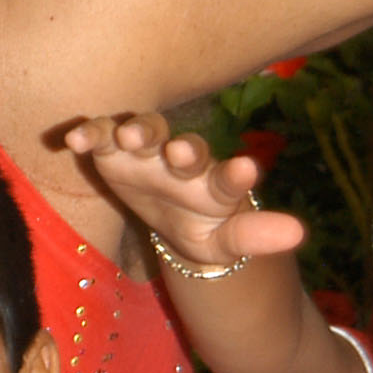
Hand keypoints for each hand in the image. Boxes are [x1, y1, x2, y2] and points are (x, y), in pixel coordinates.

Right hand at [64, 114, 307, 271]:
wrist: (171, 214)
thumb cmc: (203, 225)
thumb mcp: (226, 241)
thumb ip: (254, 235)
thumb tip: (298, 234)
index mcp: (214, 183)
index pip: (227, 179)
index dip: (235, 175)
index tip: (246, 172)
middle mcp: (183, 159)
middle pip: (186, 146)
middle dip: (182, 148)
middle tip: (179, 153)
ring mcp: (149, 151)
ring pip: (146, 131)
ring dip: (139, 130)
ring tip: (129, 136)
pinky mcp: (114, 150)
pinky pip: (102, 136)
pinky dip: (91, 133)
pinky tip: (75, 139)